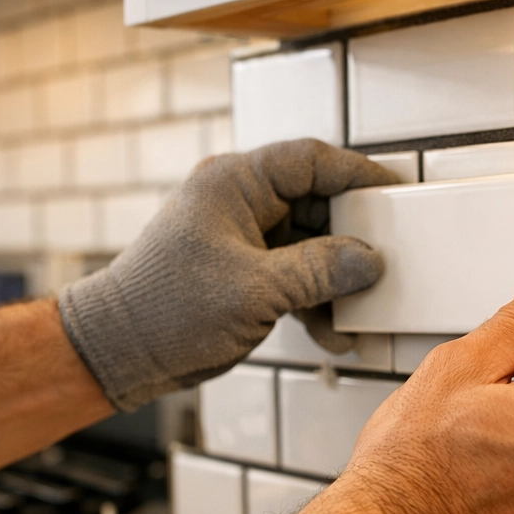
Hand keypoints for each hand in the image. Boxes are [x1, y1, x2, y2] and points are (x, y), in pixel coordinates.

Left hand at [59, 139, 395, 409]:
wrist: (117, 353)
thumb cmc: (167, 309)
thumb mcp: (256, 290)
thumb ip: (320, 271)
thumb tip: (370, 261)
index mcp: (234, 183)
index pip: (310, 161)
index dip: (357, 174)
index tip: (396, 193)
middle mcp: (238, 202)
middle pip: (315, 204)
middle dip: (350, 239)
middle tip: (386, 260)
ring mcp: (240, 239)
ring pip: (308, 245)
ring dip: (334, 280)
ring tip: (358, 311)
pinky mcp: (241, 273)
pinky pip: (292, 275)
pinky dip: (313, 301)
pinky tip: (333, 334)